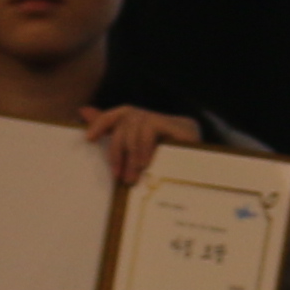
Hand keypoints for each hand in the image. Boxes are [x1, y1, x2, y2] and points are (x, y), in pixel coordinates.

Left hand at [83, 105, 203, 186]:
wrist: (205, 179)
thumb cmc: (169, 173)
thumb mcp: (136, 158)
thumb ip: (114, 135)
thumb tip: (83, 111)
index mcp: (146, 124)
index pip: (121, 113)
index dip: (103, 122)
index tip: (89, 139)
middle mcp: (157, 118)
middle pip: (126, 121)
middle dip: (117, 149)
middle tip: (118, 176)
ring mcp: (171, 120)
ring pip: (135, 126)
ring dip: (130, 154)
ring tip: (132, 177)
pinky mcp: (181, 125)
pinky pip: (150, 128)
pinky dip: (143, 146)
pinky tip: (145, 163)